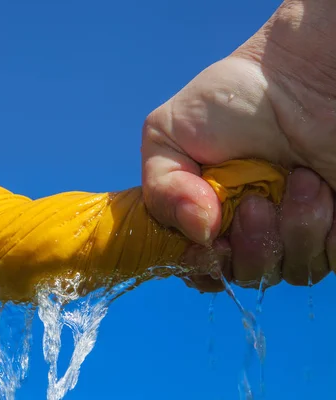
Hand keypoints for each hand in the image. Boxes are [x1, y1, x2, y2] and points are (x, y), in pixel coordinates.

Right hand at [142, 0, 335, 285]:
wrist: (297, 74)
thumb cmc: (230, 98)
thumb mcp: (166, 134)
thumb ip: (159, 187)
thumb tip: (199, 233)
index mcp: (205, 212)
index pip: (198, 264)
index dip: (200, 264)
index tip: (207, 239)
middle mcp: (248, 225)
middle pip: (241, 275)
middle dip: (247, 248)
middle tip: (254, 203)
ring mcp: (293, 229)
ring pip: (284, 271)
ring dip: (285, 232)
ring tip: (297, 180)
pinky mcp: (333, 230)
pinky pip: (324, 259)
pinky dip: (318, 228)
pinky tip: (316, 186)